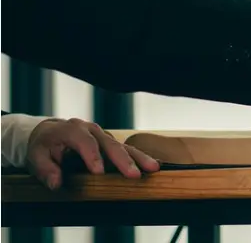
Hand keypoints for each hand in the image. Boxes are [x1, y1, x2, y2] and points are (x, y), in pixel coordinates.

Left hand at [26, 118, 159, 189]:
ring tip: (153, 168)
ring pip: (123, 146)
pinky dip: (139, 157)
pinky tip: (152, 165)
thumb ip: (45, 170)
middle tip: (134, 174)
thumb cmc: (44, 146)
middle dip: (123, 159)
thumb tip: (56, 183)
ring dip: (138, 158)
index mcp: (72, 129)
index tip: (99, 173)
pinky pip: (127, 149)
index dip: (93, 157)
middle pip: (110, 144)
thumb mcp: (36, 157)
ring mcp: (104, 135)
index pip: (85, 143)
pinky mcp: (111, 142)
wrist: (51, 132)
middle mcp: (91, 129)